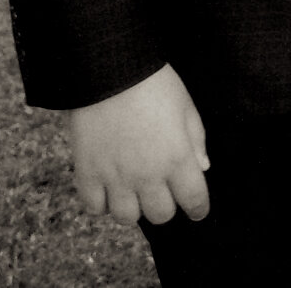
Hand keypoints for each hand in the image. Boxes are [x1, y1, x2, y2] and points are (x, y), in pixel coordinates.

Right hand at [64, 63, 210, 224]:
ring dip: (134, 207)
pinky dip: (103, 203)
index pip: (194, 200)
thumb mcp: (186, 107)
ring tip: (134, 191)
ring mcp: (115, 178)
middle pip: (160, 215)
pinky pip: (95, 207)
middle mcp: (148, 175)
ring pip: (127, 218)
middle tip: (163, 192)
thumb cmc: (154, 84)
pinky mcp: (88, 174)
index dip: (198, 208)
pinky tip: (109, 188)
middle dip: (166, 206)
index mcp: (177, 158)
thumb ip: (196, 141)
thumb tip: (202, 168)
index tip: (198, 210)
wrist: (109, 72)